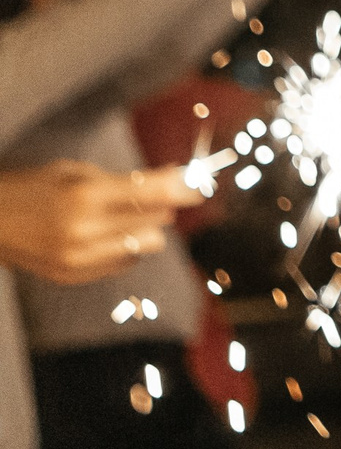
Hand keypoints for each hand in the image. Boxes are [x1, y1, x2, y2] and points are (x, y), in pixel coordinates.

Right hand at [0, 162, 201, 284]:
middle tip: (148, 196)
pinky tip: (103, 236)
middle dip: (159, 206)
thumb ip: (124, 178)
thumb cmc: (31, 188)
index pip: (153, 194)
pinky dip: (125, 249)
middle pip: (157, 221)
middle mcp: (84, 231)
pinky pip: (126, 263)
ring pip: (147, 245)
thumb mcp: (73, 171)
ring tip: (119, 216)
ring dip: (145, 229)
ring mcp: (79, 258)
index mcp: (84, 197)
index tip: (200, 184)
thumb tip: (174, 177)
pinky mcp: (74, 276)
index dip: (182, 187)